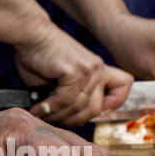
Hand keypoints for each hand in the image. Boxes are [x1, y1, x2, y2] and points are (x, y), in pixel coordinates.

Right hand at [14, 22, 131, 125]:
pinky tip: (39, 109)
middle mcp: (98, 69)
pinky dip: (50, 108)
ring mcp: (89, 70)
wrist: (31, 34)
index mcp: (99, 69)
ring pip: (79, 107)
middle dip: (73, 120)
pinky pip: (65, 100)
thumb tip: (69, 120)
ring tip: (43, 116)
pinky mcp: (76, 71)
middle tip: (56, 121)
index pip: (124, 87)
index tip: (90, 112)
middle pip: (96, 109)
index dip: (113, 103)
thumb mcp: (61, 80)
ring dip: (58, 116)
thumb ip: (71, 98)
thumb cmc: (41, 56)